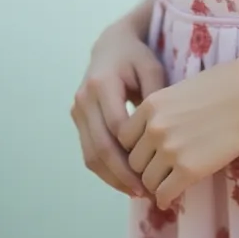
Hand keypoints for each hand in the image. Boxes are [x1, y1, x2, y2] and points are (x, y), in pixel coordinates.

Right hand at [71, 18, 166, 199]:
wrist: (111, 45)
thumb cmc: (137, 57)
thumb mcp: (152, 68)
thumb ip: (156, 96)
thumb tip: (161, 133)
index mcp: (101, 85)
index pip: (116, 128)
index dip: (133, 153)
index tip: (155, 171)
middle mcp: (83, 100)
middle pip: (100, 147)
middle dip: (122, 174)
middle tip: (145, 192)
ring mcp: (77, 111)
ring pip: (91, 155)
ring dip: (112, 178)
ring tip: (137, 192)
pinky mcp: (77, 120)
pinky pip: (89, 152)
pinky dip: (106, 170)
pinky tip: (125, 181)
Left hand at [116, 54, 238, 210]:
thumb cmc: (224, 86)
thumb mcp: (181, 92)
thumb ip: (163, 113)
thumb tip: (156, 136)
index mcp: (150, 106)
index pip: (124, 139)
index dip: (136, 149)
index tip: (149, 154)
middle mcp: (154, 128)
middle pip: (133, 162)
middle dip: (145, 168)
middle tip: (159, 173)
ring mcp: (170, 150)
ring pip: (147, 181)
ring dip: (156, 185)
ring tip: (168, 185)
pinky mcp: (189, 169)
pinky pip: (165, 193)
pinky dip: (166, 199)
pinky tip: (172, 198)